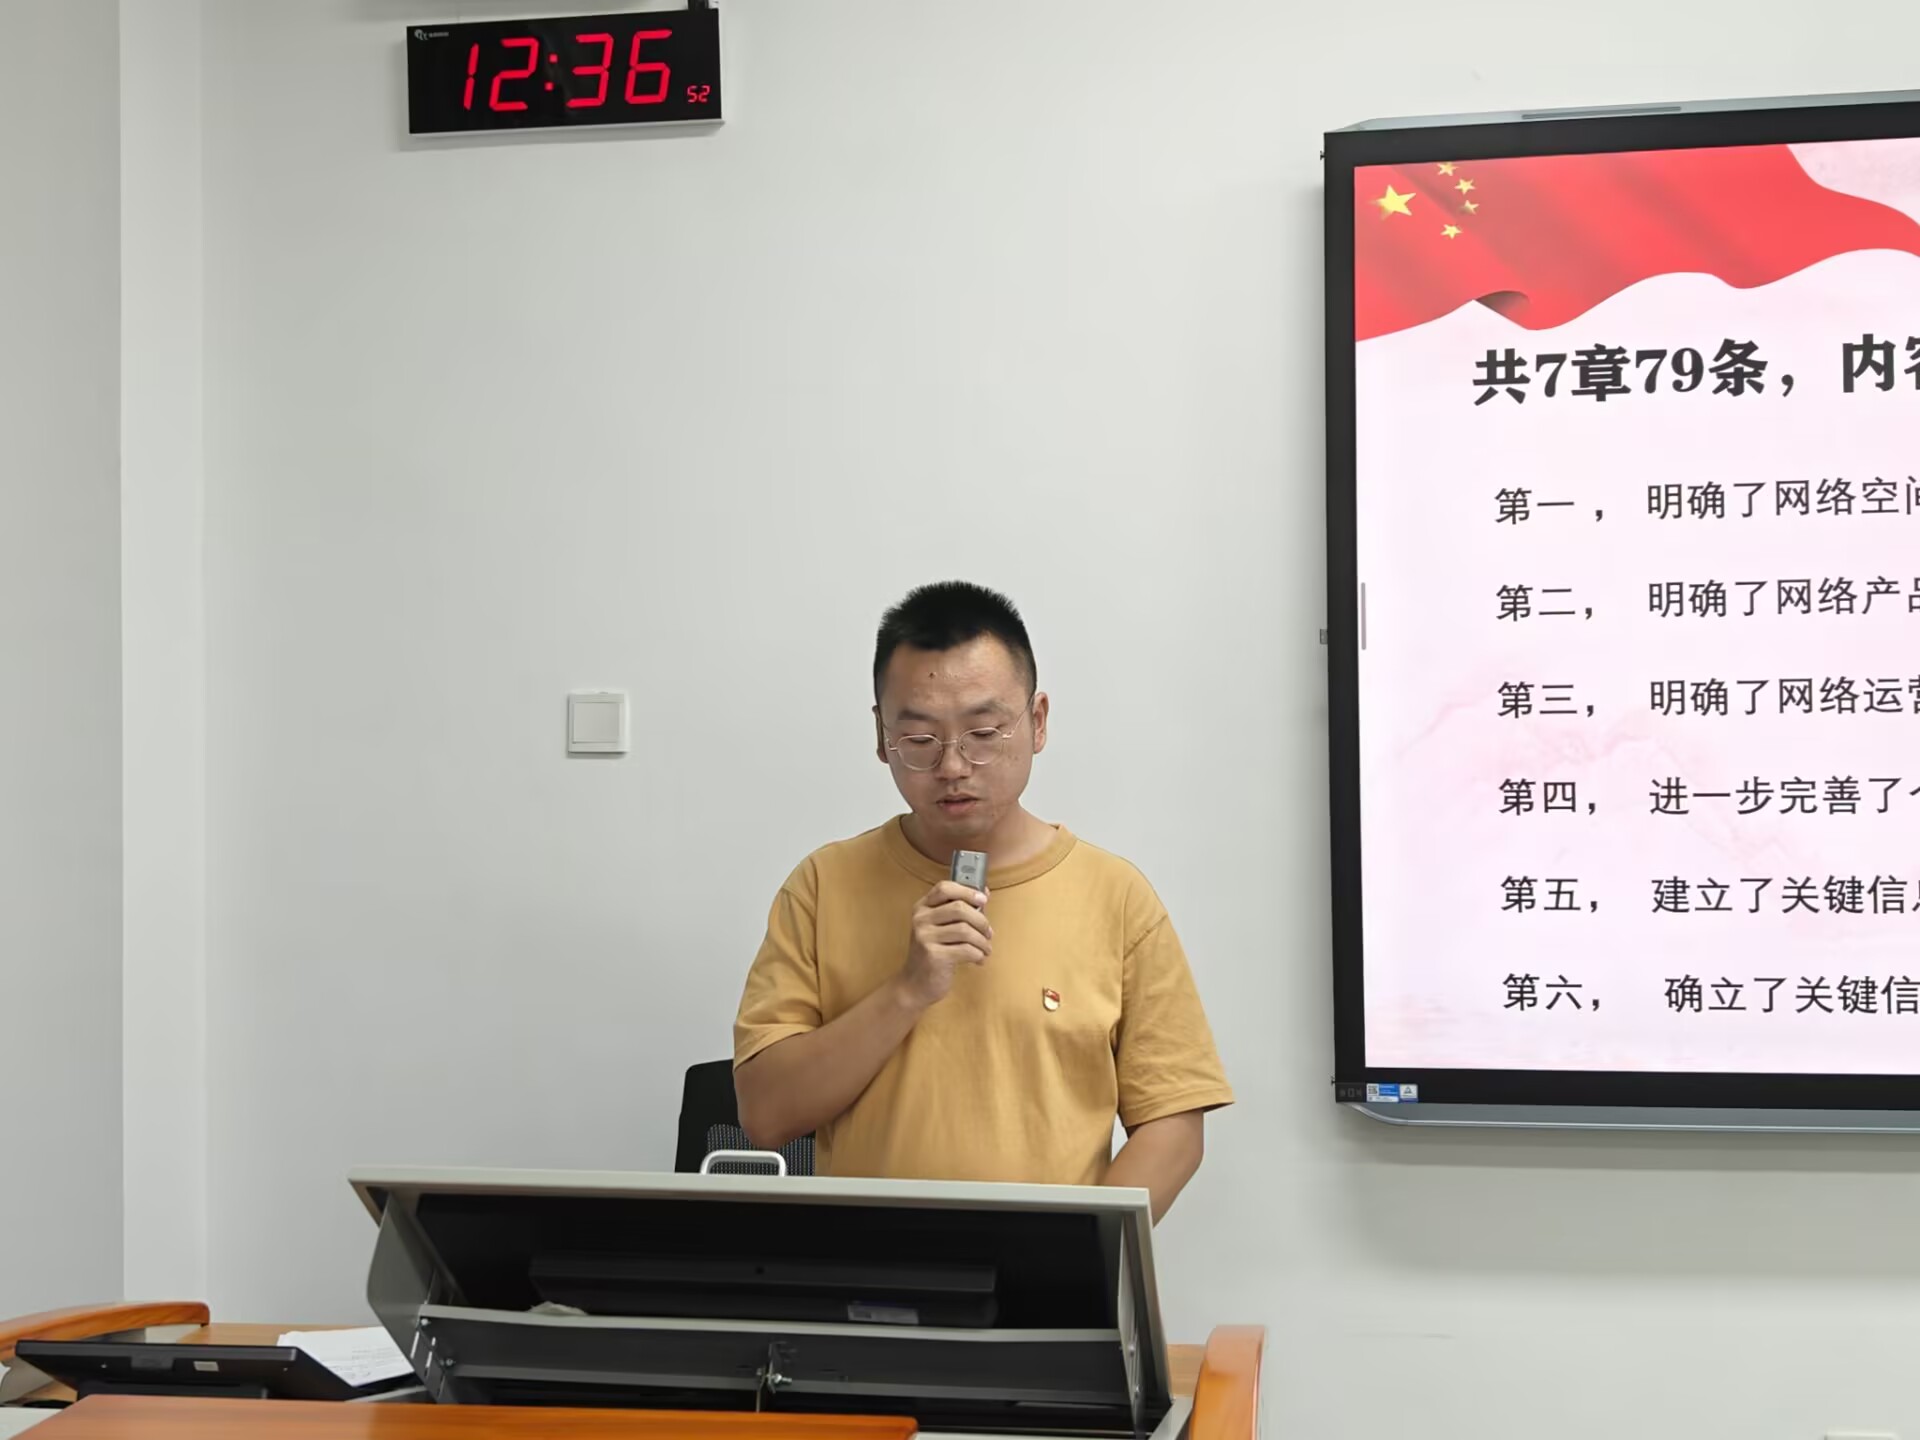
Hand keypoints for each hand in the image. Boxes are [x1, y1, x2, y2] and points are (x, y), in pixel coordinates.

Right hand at [899, 881, 991, 1008]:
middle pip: (959, 908)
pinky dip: (978, 954)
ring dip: (983, 941)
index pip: (944, 888)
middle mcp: (920, 920)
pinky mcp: (933, 956)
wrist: (914, 984)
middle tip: (989, 933)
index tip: (983, 899)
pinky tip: (979, 959)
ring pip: (966, 930)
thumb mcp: (940, 928)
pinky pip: (966, 950)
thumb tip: (984, 892)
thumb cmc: (933, 953)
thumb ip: (959, 910)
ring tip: (986, 949)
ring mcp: (925, 937)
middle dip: (981, 921)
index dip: (967, 891)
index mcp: (922, 908)